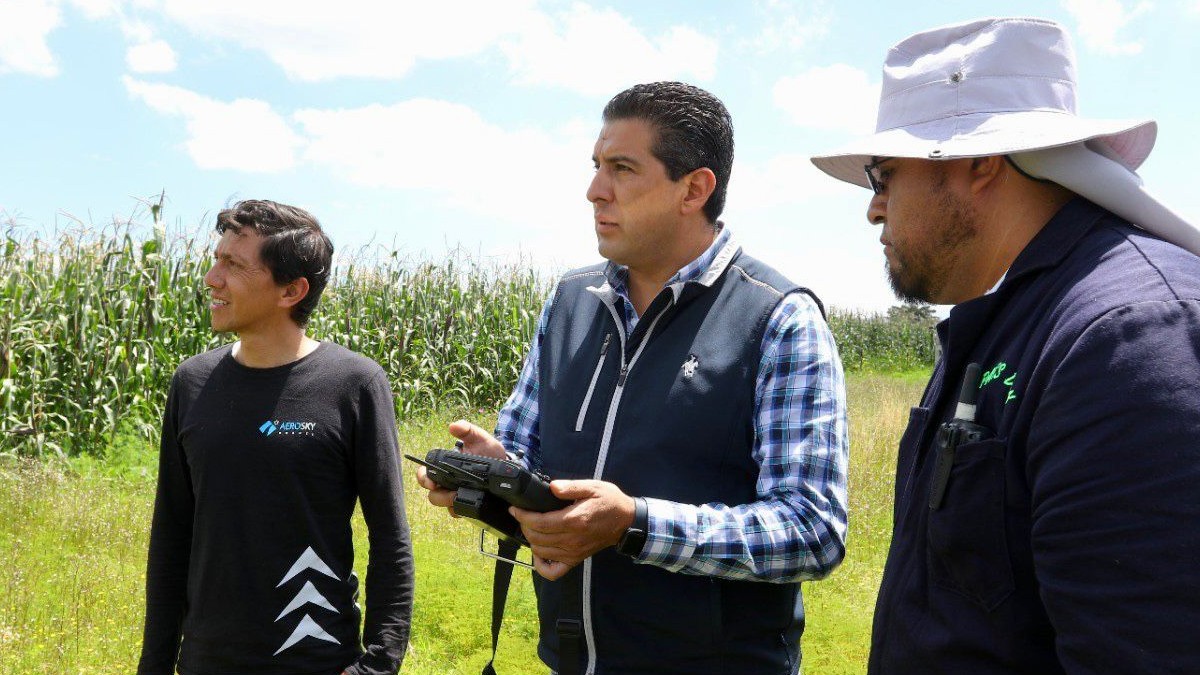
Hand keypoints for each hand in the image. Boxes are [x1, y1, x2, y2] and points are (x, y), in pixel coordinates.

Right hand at [414, 420, 507, 511]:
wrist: (508, 466)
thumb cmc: (490, 451)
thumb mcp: (480, 438)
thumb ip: (468, 430)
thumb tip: (453, 426)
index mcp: (445, 467)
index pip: (425, 474)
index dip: (424, 478)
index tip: (431, 482)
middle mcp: (448, 482)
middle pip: (433, 494)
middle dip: (439, 496)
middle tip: (453, 494)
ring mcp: (457, 494)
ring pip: (445, 504)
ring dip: (450, 503)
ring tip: (462, 498)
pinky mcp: (468, 504)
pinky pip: (459, 511)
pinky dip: (462, 510)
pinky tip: (471, 506)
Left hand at [510, 480, 635, 580]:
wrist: (626, 521)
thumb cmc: (609, 502)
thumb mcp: (592, 487)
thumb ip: (571, 487)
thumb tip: (552, 487)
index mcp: (574, 520)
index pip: (539, 523)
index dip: (522, 516)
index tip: (514, 509)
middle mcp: (572, 540)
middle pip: (536, 538)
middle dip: (523, 526)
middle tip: (522, 515)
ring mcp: (573, 553)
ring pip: (540, 552)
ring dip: (530, 540)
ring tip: (530, 527)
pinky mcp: (575, 560)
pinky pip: (552, 572)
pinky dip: (540, 565)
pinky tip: (539, 551)